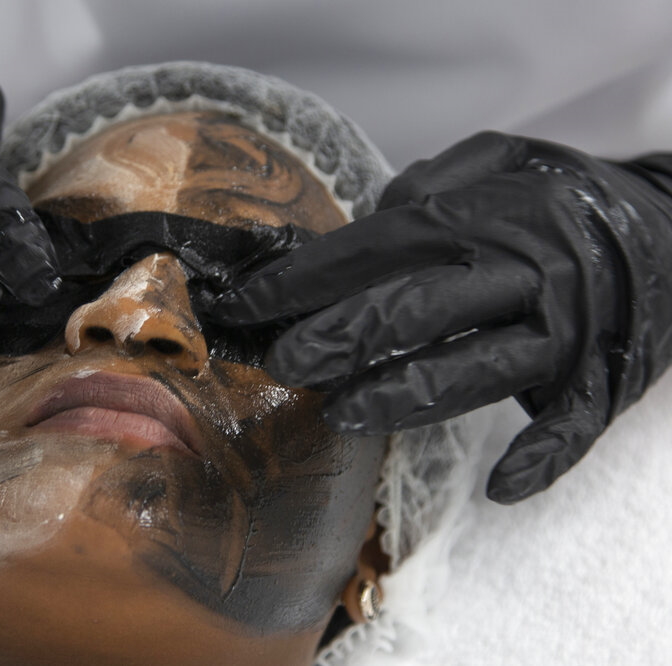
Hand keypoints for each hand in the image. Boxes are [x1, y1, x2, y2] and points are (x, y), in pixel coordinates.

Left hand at [215, 132, 671, 502]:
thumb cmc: (570, 197)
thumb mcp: (505, 157)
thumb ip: (434, 178)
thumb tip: (372, 212)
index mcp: (486, 216)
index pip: (376, 247)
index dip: (305, 278)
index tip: (247, 303)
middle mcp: (520, 271)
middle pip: (413, 309)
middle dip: (336, 338)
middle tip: (279, 362)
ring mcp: (564, 331)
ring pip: (472, 369)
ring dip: (401, 396)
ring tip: (338, 414)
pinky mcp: (601, 379)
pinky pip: (570, 427)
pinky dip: (540, 458)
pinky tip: (501, 488)